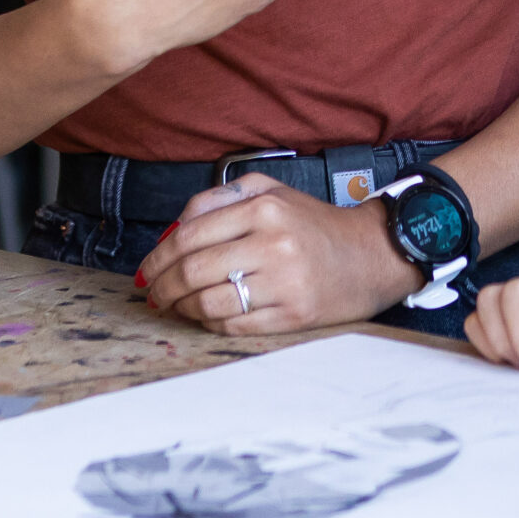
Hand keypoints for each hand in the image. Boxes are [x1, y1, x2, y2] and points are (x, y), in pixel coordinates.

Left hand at [134, 174, 422, 333]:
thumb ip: (219, 198)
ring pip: (209, 303)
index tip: (147, 270)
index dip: (157, 257)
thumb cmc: (313, 224)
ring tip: (177, 307)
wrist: (372, 254)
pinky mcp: (295, 315)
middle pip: (192, 271)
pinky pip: (235, 326)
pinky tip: (206, 317)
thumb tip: (173, 229)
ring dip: (182, 309)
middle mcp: (273, 243)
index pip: (189, 235)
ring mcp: (285, 282)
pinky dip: (211, 324)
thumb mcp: (271, 191)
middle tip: (153, 295)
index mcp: (264, 208)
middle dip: (161, 287)